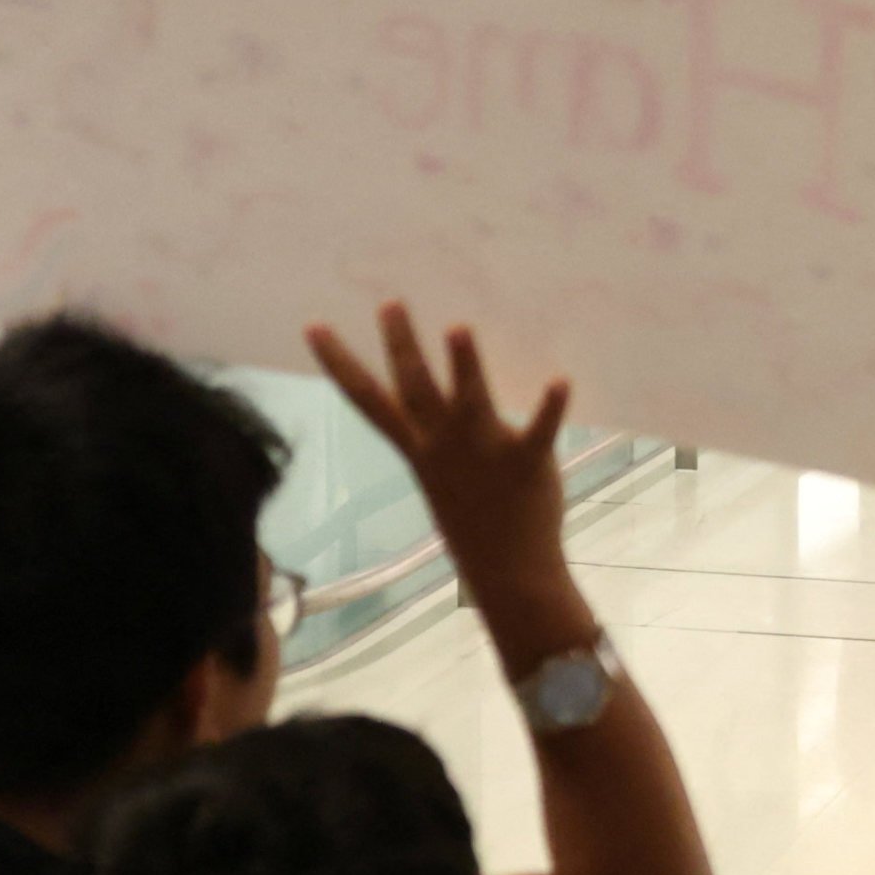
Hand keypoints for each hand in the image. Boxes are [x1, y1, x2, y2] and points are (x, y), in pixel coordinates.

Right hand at [306, 307, 582, 631]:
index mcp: (419, 448)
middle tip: (392, 303)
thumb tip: (444, 390)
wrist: (508, 571)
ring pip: (469, 402)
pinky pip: (538, 431)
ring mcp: (484, 454)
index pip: (368, 400)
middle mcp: (444, 447)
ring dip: (464, 366)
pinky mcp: (527, 463)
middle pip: (416, 389)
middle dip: (402, 346)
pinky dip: (549, 407)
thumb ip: (441, 431)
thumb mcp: (443, 471)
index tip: (314, 325)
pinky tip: (560, 380)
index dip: (339, 363)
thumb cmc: (477, 517)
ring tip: (458, 327)